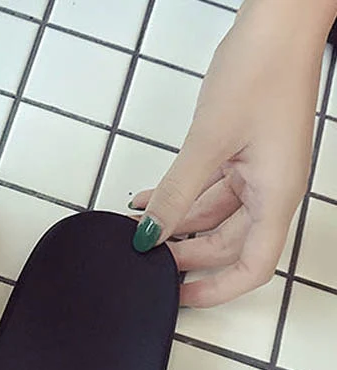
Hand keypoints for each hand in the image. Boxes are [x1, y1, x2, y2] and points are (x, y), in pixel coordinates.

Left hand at [130, 0, 335, 307]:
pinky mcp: (241, 154)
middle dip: (184, 254)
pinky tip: (149, 201)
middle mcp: (269, 189)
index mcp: (276, 195)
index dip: (216, 289)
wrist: (279, 20)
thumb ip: (177, 193)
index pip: (252, 266)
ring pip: (213, 217)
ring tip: (137, 228)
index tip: (182, 296)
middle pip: (226, 244)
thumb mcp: (208, 141)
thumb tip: (150, 232)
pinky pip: (208, 189)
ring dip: (176, 224)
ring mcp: (256, 172)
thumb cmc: (263, 69)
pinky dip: (179, 198)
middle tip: (145, 256)